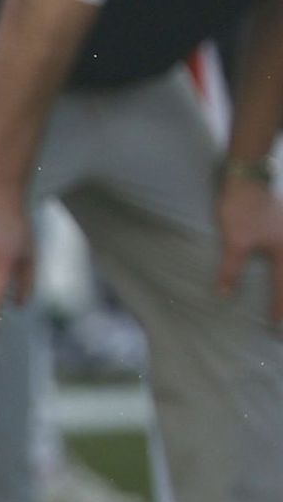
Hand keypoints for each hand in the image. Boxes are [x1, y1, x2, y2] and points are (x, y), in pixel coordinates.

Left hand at [216, 175, 282, 323]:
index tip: (276, 326)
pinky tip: (278, 263)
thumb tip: (225, 295)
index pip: (282, 288)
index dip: (279, 308)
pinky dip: (282, 264)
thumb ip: (231, 270)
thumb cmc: (243, 210)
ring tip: (281, 295)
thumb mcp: (235, 242)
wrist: (248, 176)